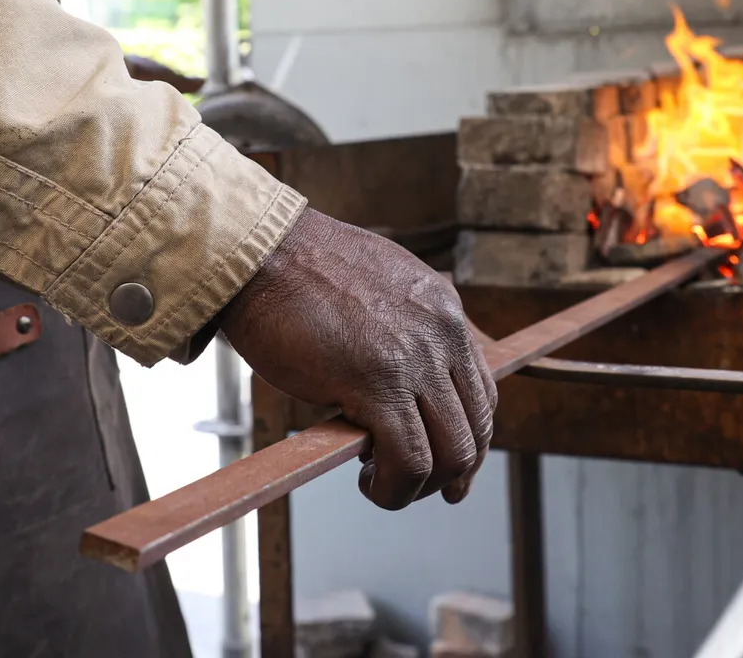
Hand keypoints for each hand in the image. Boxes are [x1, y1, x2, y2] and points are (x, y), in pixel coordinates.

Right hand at [218, 208, 496, 509]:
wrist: (260, 254)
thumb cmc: (298, 273)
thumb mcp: (376, 287)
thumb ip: (401, 328)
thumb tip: (399, 380)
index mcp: (443, 310)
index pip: (482, 390)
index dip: (470, 437)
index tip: (451, 464)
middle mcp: (441, 334)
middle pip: (476, 427)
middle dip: (454, 471)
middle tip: (420, 487)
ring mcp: (414, 360)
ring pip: (453, 451)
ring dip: (422, 484)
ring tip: (383, 483)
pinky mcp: (378, 384)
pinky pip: (410, 460)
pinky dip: (396, 488)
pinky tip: (370, 482)